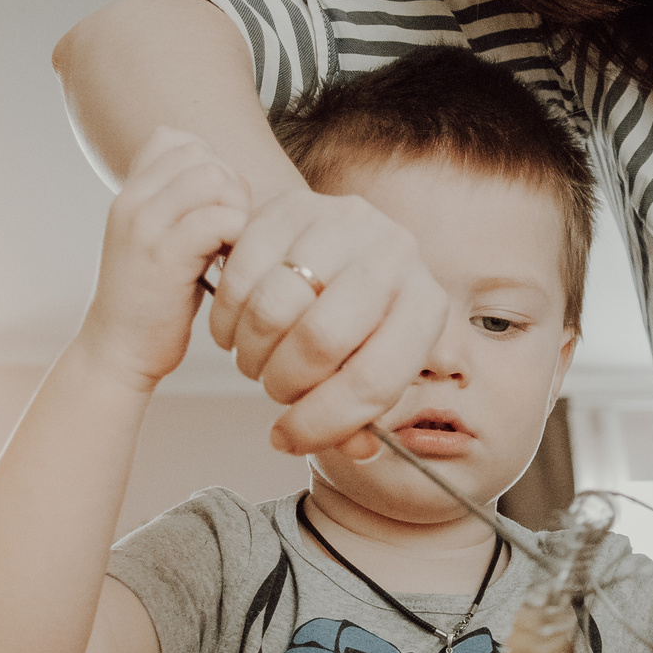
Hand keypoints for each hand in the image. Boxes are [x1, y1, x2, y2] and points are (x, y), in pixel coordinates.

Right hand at [80, 129, 249, 390]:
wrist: (117, 350)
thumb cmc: (151, 300)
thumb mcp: (157, 239)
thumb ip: (180, 205)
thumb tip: (230, 182)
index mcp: (130, 193)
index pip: (177, 140)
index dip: (210, 166)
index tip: (214, 208)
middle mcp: (132, 200)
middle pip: (203, 156)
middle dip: (231, 189)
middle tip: (229, 231)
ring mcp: (144, 226)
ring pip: (214, 179)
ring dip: (237, 211)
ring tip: (230, 246)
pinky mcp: (164, 256)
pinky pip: (218, 220)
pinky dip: (236, 237)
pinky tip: (228, 264)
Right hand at [207, 186, 447, 457]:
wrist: (330, 247)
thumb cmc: (351, 321)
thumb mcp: (369, 366)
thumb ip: (362, 416)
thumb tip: (357, 449)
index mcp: (425, 306)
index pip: (374, 380)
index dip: (322, 424)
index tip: (285, 440)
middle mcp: (395, 254)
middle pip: (320, 341)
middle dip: (283, 384)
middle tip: (273, 390)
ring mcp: (342, 221)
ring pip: (273, 309)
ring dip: (251, 353)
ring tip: (256, 361)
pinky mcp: (291, 204)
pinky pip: (240, 275)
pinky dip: (227, 319)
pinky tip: (235, 330)